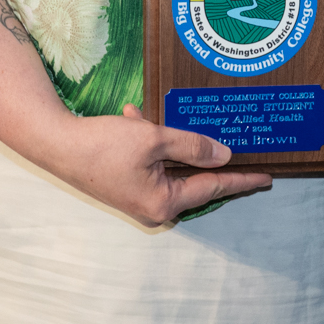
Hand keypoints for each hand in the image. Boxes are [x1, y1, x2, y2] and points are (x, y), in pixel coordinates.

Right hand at [41, 103, 271, 227]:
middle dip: (213, 159)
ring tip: (190, 124)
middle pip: (195, 180)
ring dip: (178, 144)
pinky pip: (151, 162)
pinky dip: (151, 141)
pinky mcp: (127, 183)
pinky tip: (137, 117)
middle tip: (245, 148)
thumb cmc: (103, 145)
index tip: (267, 177)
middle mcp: (153, 205)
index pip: (213, 188)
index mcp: (164, 202)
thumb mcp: (154, 139)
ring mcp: (139, 196)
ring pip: (173, 167)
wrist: (56, 143)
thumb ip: (192, 146)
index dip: (242, 179)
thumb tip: (224, 155)